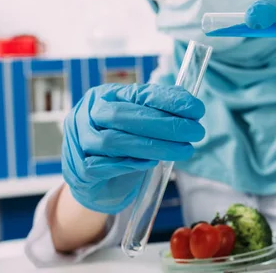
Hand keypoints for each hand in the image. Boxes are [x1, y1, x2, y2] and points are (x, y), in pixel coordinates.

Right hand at [62, 83, 204, 213]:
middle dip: (164, 124)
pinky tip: (151, 163)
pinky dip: (129, 163)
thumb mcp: (139, 123)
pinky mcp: (78, 169)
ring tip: (182, 150)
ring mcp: (79, 140)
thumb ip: (159, 111)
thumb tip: (191, 106)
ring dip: (153, 146)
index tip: (197, 109)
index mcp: (106, 95)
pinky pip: (103, 166)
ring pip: (113, 141)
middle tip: (195, 132)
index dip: (169, 100)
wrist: (95, 183)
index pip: (139, 94)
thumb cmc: (123, 145)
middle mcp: (88, 113)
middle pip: (124, 115)